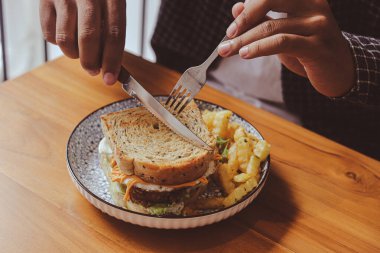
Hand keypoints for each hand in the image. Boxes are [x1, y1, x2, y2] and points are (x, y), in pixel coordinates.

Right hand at [40, 0, 125, 84]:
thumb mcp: (112, 7)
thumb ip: (112, 34)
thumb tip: (109, 68)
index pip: (115, 34)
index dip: (112, 61)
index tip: (109, 79)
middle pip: (89, 37)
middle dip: (91, 62)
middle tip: (93, 70)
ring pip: (65, 40)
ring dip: (73, 54)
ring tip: (79, 49)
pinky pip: (49, 35)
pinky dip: (57, 43)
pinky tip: (65, 34)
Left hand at [218, 0, 354, 96]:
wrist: (339, 70)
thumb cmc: (309, 48)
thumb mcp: (285, 31)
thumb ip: (263, 19)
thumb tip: (237, 8)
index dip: (248, 8)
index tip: (232, 27)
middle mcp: (314, 5)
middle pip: (268, 1)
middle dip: (243, 21)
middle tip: (227, 37)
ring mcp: (318, 25)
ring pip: (271, 27)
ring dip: (244, 41)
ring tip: (226, 50)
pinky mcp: (317, 46)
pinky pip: (282, 42)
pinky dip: (259, 47)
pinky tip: (244, 54)